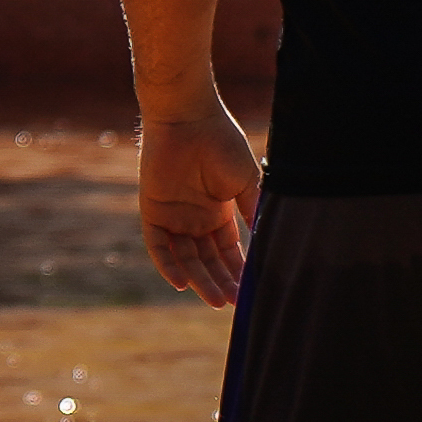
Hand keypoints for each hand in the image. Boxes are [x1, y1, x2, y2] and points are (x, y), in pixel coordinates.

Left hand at [138, 97, 261, 307]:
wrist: (189, 117)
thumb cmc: (221, 142)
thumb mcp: (245, 182)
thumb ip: (252, 212)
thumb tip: (269, 242)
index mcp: (218, 210)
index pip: (228, 250)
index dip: (237, 270)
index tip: (249, 291)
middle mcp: (195, 217)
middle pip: (207, 259)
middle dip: (220, 281)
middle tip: (233, 303)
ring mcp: (173, 215)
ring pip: (185, 258)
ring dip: (199, 279)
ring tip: (215, 300)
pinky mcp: (152, 211)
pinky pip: (158, 245)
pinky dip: (168, 264)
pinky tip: (181, 283)